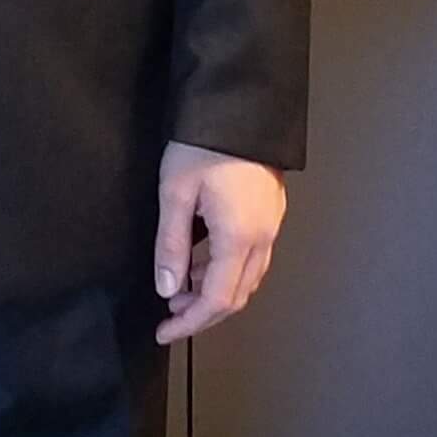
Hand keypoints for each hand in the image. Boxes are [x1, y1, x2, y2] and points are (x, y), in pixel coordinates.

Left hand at [153, 144, 286, 344]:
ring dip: (216, 291)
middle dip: (203, 312)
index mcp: (239, 237)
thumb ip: (171, 245)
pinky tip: (202, 261)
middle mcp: (263, 237)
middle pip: (238, 296)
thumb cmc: (203, 144)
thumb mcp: (175, 194)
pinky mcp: (271, 211)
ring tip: (180, 287)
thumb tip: (167, 288)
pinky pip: (253, 256)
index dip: (190, 323)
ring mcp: (272, 224)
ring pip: (248, 278)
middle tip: (170, 314)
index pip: (217, 300)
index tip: (164, 331)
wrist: (239, 105)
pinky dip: (227, 270)